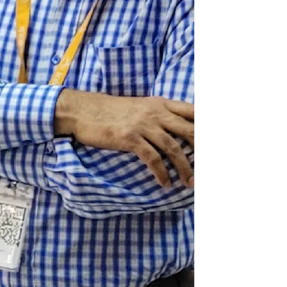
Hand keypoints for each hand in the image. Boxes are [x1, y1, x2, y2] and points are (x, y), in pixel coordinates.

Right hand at [54, 90, 196, 187]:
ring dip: (185, 168)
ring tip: (190, 183)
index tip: (204, 146)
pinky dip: (161, 173)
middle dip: (200, 150)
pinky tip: (165, 183)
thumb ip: (158, 114)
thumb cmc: (109, 111)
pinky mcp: (130, 138)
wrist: (83, 110)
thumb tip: (175, 130)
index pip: (193, 112)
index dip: (203, 126)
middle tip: (202, 167)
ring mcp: (143, 125)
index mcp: (160, 103)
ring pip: (174, 148)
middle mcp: (156, 113)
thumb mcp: (139, 106)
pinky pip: (153, 158)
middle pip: (190, 131)